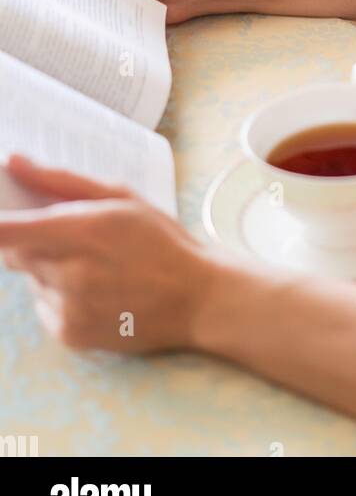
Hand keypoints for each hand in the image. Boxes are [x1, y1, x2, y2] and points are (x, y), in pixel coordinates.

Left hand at [0, 157, 214, 352]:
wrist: (197, 297)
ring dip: (50, 269)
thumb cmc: (162, 240)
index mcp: (84, 230)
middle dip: (32, 242)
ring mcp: (69, 307)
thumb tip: (16, 162)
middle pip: (15, 254)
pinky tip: (97, 290)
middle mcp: (71, 273)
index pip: (9, 231)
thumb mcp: (122, 197)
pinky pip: (44, 306)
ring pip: (32, 279)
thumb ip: (62, 180)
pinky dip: (59, 296)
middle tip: (70, 237)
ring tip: (96, 267)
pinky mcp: (69, 334)